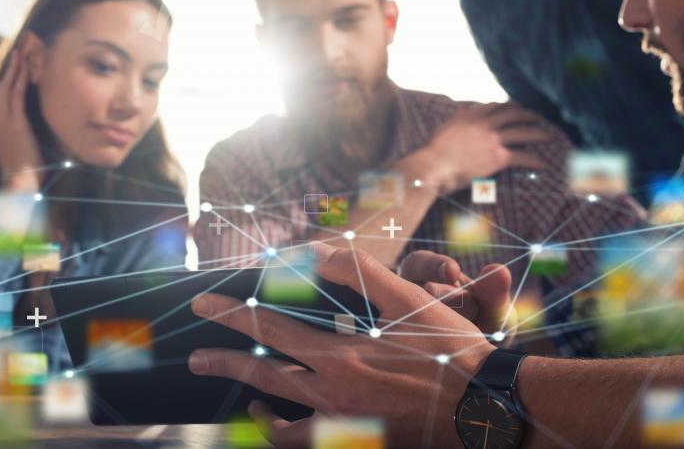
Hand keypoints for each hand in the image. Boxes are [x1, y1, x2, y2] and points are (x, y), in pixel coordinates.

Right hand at [0, 49, 42, 191]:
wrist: (19, 180)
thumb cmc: (19, 167)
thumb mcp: (8, 147)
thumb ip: (7, 133)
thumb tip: (13, 127)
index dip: (1, 81)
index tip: (9, 69)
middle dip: (7, 70)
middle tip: (16, 54)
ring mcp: (1, 119)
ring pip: (6, 87)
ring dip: (14, 69)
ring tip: (21, 55)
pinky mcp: (14, 121)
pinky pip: (16, 93)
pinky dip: (20, 78)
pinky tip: (25, 68)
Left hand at [188, 242, 495, 447]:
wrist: (488, 409)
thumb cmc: (452, 352)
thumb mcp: (408, 301)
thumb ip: (360, 274)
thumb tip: (318, 255)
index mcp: (340, 358)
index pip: (269, 332)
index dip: (231, 316)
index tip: (203, 306)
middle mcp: (333, 397)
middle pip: (262, 378)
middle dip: (223, 361)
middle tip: (195, 356)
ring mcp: (345, 427)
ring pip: (282, 426)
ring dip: (257, 411)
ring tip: (247, 403)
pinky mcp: (361, 444)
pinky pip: (311, 447)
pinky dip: (291, 436)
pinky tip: (289, 424)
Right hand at [407, 103, 550, 193]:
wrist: (432, 166)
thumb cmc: (433, 151)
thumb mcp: (445, 127)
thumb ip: (458, 117)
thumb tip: (463, 108)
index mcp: (470, 115)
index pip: (495, 106)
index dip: (508, 106)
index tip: (515, 107)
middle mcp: (484, 123)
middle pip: (513, 114)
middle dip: (528, 114)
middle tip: (538, 117)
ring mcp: (493, 139)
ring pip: (522, 132)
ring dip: (538, 133)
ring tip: (548, 135)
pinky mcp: (498, 157)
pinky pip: (522, 156)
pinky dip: (534, 160)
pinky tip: (543, 164)